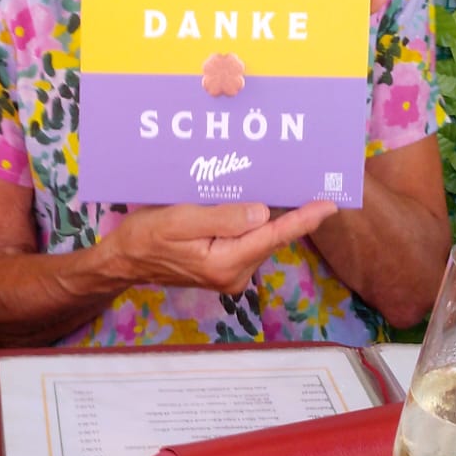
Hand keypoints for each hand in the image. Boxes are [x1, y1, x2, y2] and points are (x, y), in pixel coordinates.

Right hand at [108, 198, 337, 294]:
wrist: (125, 260)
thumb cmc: (146, 236)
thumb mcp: (180, 220)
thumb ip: (223, 218)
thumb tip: (263, 213)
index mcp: (225, 263)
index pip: (273, 236)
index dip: (304, 219)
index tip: (330, 204)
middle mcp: (234, 274)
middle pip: (271, 236)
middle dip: (288, 212)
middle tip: (307, 181)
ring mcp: (231, 274)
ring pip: (261, 238)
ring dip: (271, 217)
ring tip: (284, 188)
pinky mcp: (225, 268)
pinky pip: (248, 241)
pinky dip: (255, 224)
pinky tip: (256, 205)